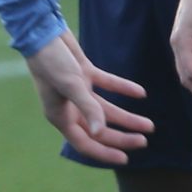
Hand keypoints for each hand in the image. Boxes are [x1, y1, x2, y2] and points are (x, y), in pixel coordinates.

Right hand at [25, 28, 151, 164]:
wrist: (42, 32)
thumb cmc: (51, 61)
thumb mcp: (72, 85)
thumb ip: (89, 109)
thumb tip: (101, 134)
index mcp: (60, 116)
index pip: (85, 143)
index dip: (104, 152)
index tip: (126, 159)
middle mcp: (69, 107)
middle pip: (99, 129)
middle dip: (121, 137)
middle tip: (144, 140)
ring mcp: (77, 90)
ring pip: (106, 110)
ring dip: (127, 118)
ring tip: (149, 124)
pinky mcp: (83, 74)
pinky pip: (107, 86)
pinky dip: (123, 89)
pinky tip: (141, 93)